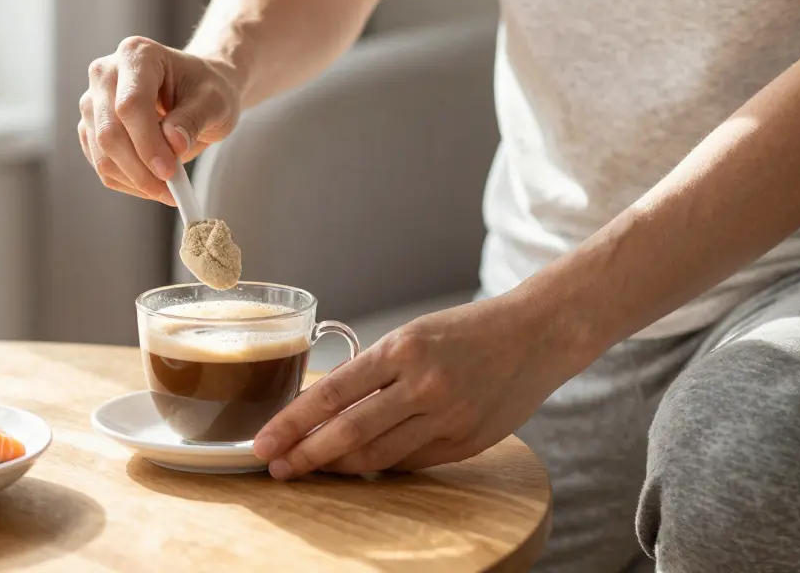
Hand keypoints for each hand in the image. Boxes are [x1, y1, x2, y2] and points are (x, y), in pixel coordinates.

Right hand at [79, 36, 243, 202]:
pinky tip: (153, 184)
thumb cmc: (206, 90)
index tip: (169, 172)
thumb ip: (194, 120)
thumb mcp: (215, 101)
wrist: (196, 89)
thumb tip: (172, 144)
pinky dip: (127, 182)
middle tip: (170, 190)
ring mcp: (93, 101)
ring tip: (168, 189)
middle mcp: (105, 73)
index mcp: (136, 55)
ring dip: (134, 180)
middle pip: (110, 132)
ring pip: (102, 153)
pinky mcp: (91, 127)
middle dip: (140, 169)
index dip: (147, 143)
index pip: (131, 104)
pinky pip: (101, 165)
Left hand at [253, 293, 594, 478]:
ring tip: (309, 467)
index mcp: (403, 349)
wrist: (536, 335)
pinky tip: (357, 465)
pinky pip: (411, 463)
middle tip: (276, 467)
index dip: (292, 423)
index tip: (263, 442)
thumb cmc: (466, 331)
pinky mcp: (468, 443)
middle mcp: (424, 385)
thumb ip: (374, 373)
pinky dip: (379, 466)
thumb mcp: (412, 336)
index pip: (332, 394)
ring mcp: (449, 418)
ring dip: (337, 466)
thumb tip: (324, 412)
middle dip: (305, 455)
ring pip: (378, 457)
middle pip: (349, 434)